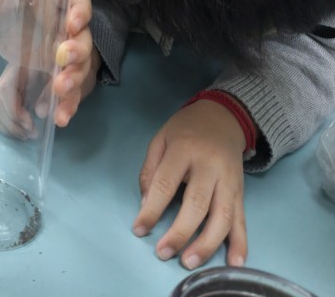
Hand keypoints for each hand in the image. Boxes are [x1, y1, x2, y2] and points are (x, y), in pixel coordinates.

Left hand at [0, 0, 95, 129]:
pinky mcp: (60, 74)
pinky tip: (57, 118)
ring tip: (58, 92)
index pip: (79, 0)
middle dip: (77, 52)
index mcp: (58, 0)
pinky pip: (71, 91)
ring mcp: (67, 53)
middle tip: (62, 60)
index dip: (80, 12)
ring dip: (74, 81)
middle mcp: (68, 27)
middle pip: (84, 39)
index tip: (71, 24)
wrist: (12, 19)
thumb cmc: (8, 3)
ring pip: (81, 68)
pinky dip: (66, 104)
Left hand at [132, 100, 247, 269]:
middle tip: (163, 253)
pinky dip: (240, 244)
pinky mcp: (241, 192)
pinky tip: (235, 264)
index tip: (139, 229)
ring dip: (207, 244)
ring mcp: (229, 180)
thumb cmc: (186, 130)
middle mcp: (210, 166)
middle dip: (180, 233)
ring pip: (222, 216)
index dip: (152, 209)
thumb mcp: (161, 139)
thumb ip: (150, 170)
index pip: (166, 183)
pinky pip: (242, 220)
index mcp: (184, 150)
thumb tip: (146, 204)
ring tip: (190, 262)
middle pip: (197, 204)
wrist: (223, 117)